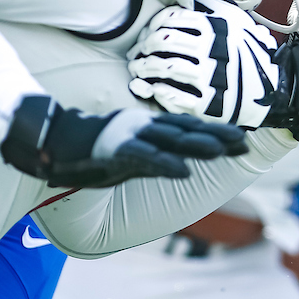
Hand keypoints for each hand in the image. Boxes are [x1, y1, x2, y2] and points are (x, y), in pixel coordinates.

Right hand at [0, 94, 246, 188]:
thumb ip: (153, 154)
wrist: (54, 141)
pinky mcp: (117, 150)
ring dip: (198, 145)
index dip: (215, 130)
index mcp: (147, 126)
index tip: (241, 136)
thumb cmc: (93, 149)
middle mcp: (144, 127)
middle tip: (244, 142)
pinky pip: (145, 159)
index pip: (187, 126)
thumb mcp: (130, 153)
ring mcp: (131, 136)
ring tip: (223, 150)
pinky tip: (183, 172)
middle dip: (217, 136)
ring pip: (171, 140)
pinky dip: (166, 165)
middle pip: (186, 130)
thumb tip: (178, 162)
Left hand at [127, 0, 278, 128]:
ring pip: (166, 67)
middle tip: (140, 51)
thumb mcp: (235, 23)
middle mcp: (212, 49)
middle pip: (164, 40)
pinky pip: (174, 96)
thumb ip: (212, 6)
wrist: (270, 90)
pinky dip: (160, 91)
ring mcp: (209, 77)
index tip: (147, 32)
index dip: (154, 24)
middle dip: (146, 45)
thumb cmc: (248, 54)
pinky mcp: (208, 103)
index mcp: (215, 28)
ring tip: (139, 70)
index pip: (173, 18)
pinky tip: (155, 89)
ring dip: (146, 68)